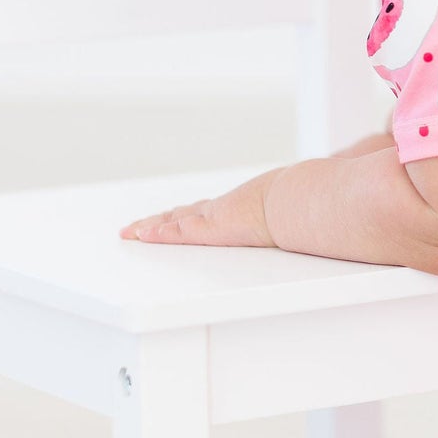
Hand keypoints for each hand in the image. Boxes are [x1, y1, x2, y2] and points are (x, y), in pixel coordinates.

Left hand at [119, 166, 286, 248]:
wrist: (295, 202)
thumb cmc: (298, 207)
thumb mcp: (290, 212)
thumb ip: (289, 216)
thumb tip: (308, 220)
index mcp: (237, 210)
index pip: (204, 212)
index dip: (185, 216)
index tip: (172, 217)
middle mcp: (220, 211)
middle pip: (180, 215)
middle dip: (158, 221)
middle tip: (137, 228)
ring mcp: (212, 218)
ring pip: (171, 222)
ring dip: (149, 227)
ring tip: (130, 233)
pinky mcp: (208, 230)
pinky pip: (176, 233)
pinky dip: (158, 234)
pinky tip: (141, 236)